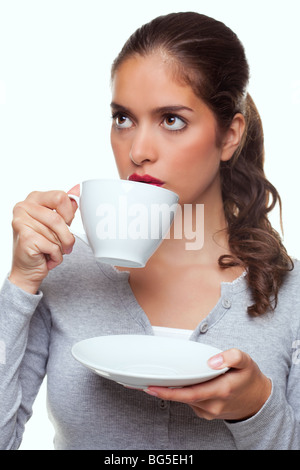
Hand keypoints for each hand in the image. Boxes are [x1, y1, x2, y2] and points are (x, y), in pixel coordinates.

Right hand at [9, 185, 79, 293]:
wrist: (28, 268)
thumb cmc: (42, 244)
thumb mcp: (57, 222)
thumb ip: (66, 206)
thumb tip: (77, 189)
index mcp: (33, 198)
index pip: (60, 197)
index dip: (69, 214)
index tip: (66, 224)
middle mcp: (23, 207)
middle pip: (59, 218)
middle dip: (66, 235)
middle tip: (64, 244)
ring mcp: (21, 222)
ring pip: (57, 234)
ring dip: (61, 248)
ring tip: (52, 250)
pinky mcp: (24, 237)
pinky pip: (53, 246)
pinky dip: (55, 256)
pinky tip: (46, 257)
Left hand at [144, 348, 271, 420]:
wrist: (259, 401)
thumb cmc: (249, 379)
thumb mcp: (245, 361)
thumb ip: (231, 357)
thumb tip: (213, 360)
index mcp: (221, 391)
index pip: (189, 393)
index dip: (169, 392)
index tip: (152, 387)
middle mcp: (213, 404)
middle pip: (183, 398)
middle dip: (162, 392)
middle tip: (144, 383)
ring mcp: (209, 411)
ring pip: (185, 400)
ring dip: (171, 392)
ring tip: (157, 381)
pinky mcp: (206, 413)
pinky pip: (190, 403)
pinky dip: (181, 395)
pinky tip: (177, 386)